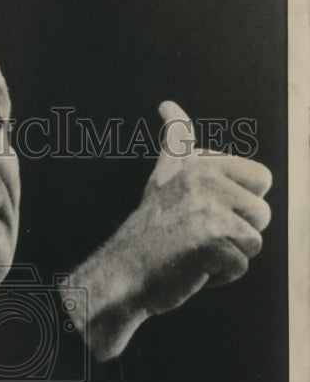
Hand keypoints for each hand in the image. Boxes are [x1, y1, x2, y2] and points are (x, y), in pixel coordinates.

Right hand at [68, 101, 271, 359]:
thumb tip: (169, 105)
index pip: (261, 180)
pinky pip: (240, 265)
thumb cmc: (147, 234)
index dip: (239, 204)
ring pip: (253, 240)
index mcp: (200, 165)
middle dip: (236, 234)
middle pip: (261, 214)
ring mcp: (208, 211)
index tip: (202, 212)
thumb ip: (175, 141)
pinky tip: (192, 270)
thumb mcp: (164, 178)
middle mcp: (205, 181)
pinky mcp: (212, 241)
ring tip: (194, 253)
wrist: (120, 276)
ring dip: (228, 256)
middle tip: (196, 238)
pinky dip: (219, 276)